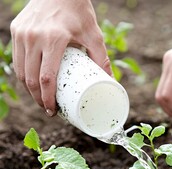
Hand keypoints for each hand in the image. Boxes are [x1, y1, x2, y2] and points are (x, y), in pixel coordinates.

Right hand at [10, 0, 111, 116]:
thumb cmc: (78, 11)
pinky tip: (32, 83)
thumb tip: (111, 82)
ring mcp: (22, 33)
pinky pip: (17, 59)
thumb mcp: (94, 35)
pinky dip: (23, 74)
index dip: (48, 98)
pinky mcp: (16, 30)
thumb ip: (102, 58)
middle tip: (49, 108)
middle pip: (31, 79)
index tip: (52, 109)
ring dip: (29, 89)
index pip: (46, 78)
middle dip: (38, 99)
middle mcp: (33, 37)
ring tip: (42, 99)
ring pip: (20, 71)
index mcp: (53, 39)